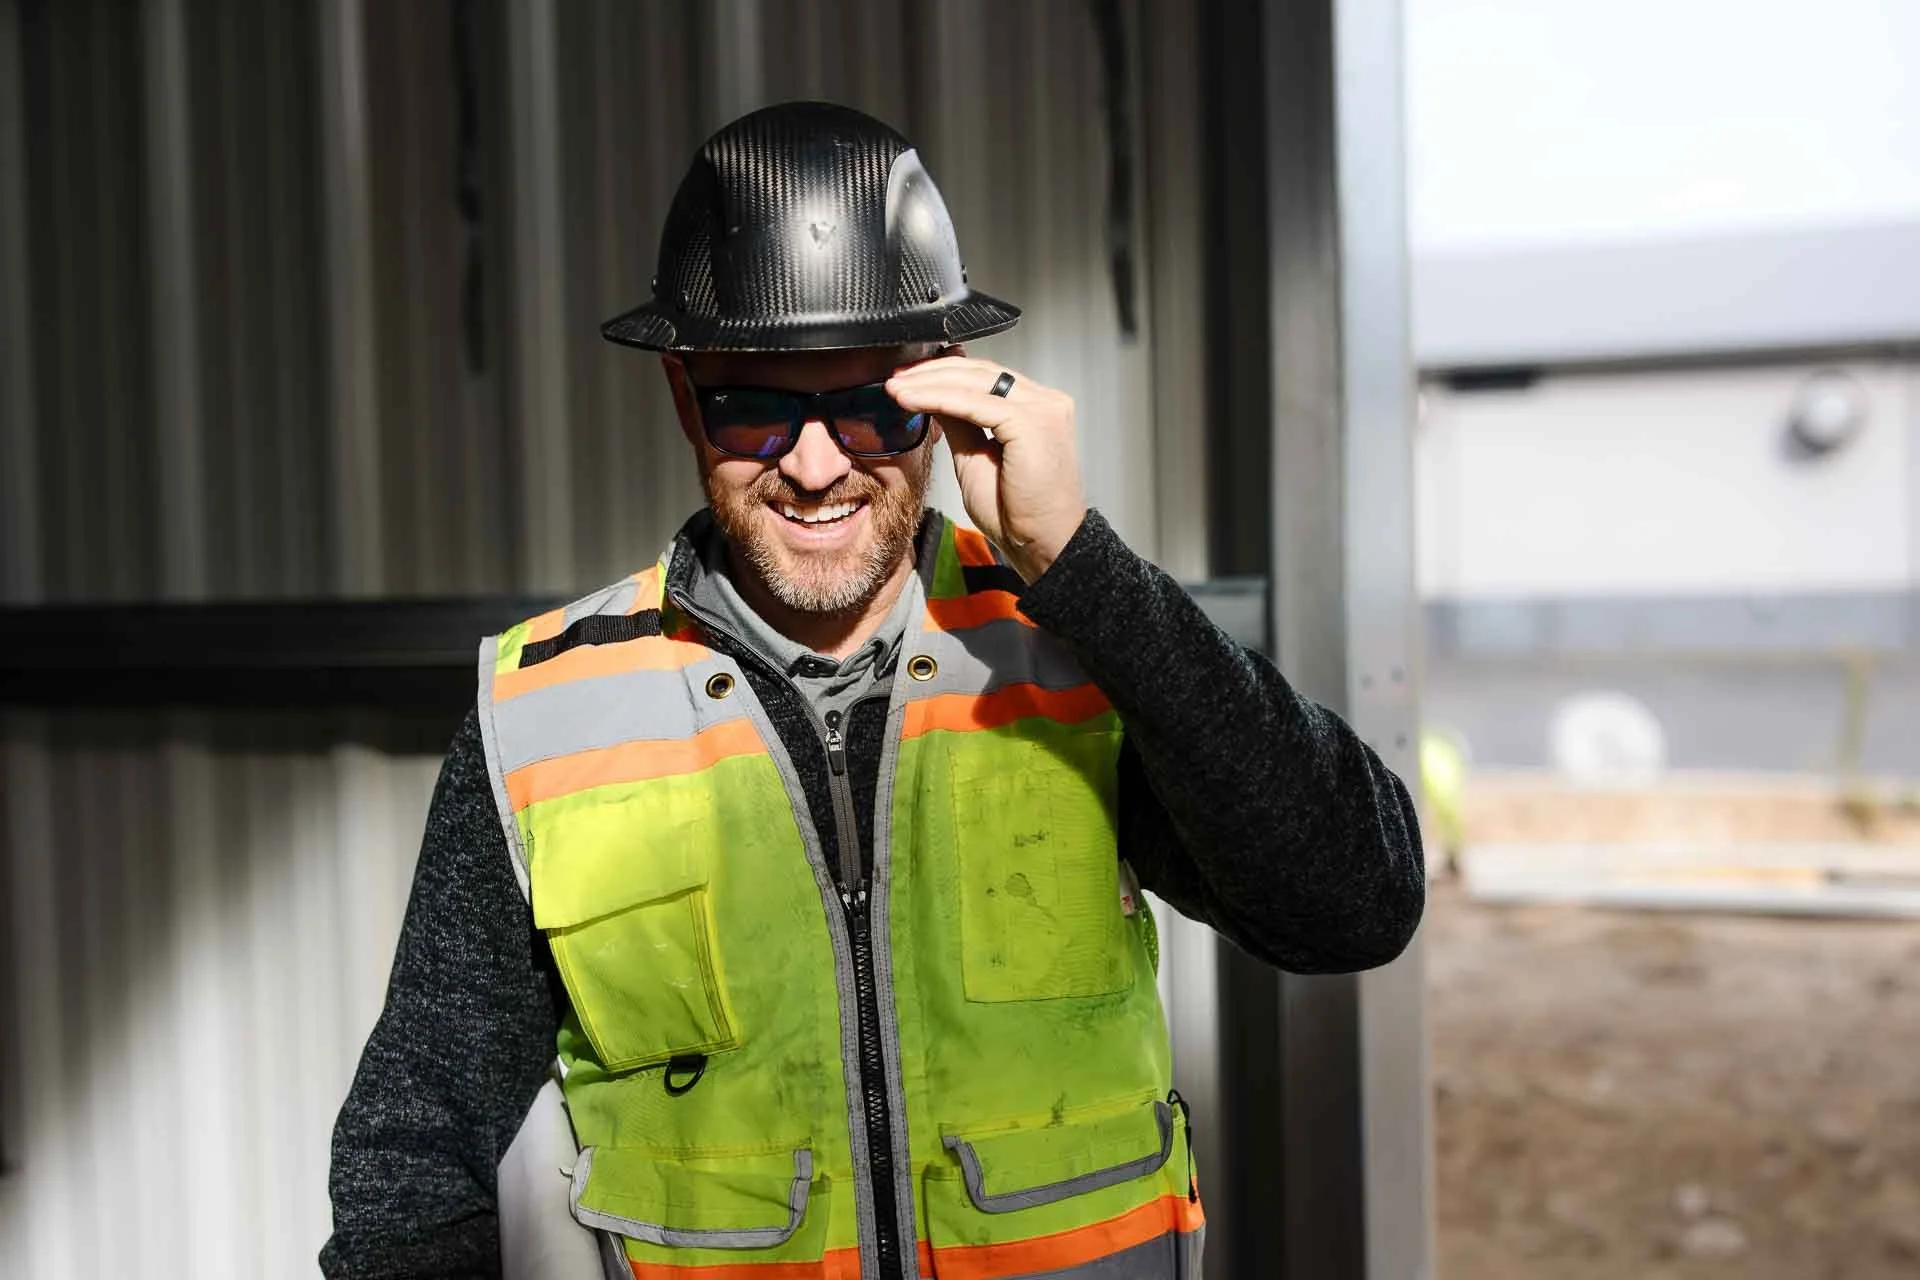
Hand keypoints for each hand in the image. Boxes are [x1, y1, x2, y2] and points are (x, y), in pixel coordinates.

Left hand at [885, 356, 1087, 582]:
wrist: (1040, 544)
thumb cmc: (1015, 511)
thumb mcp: (974, 456)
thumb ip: (960, 423)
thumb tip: (933, 397)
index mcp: (1035, 406)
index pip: (984, 376)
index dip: (942, 373)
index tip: (907, 379)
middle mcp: (1044, 401)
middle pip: (979, 372)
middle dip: (931, 372)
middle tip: (894, 378)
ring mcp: (1042, 408)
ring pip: (974, 383)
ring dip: (929, 383)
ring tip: (895, 389)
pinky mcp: (1032, 422)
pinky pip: (974, 404)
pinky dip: (938, 399)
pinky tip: (911, 401)